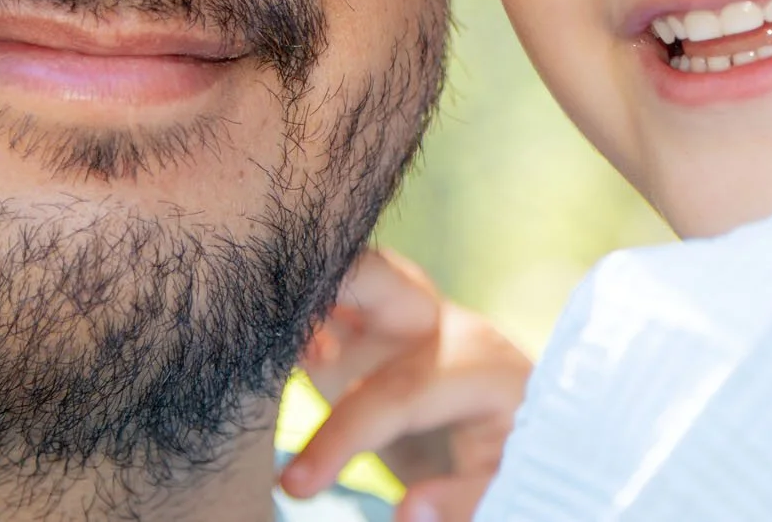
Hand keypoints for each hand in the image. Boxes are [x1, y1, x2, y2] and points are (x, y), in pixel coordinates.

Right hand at [281, 248, 530, 521]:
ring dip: (297, 293)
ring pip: (346, 274)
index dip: (341, 437)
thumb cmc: (510, 459)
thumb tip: (406, 512)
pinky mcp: (367, 324)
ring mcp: (399, 314)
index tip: (295, 486)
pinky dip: (288, 309)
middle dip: (323, 290)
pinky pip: (324, 298)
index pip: (399, 391)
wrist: (521, 430)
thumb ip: (462, 501)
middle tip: (263, 335)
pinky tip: (255, 342)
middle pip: (378, 278)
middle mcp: (439, 322)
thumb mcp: (504, 486)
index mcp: (480, 363)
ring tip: (249, 341)